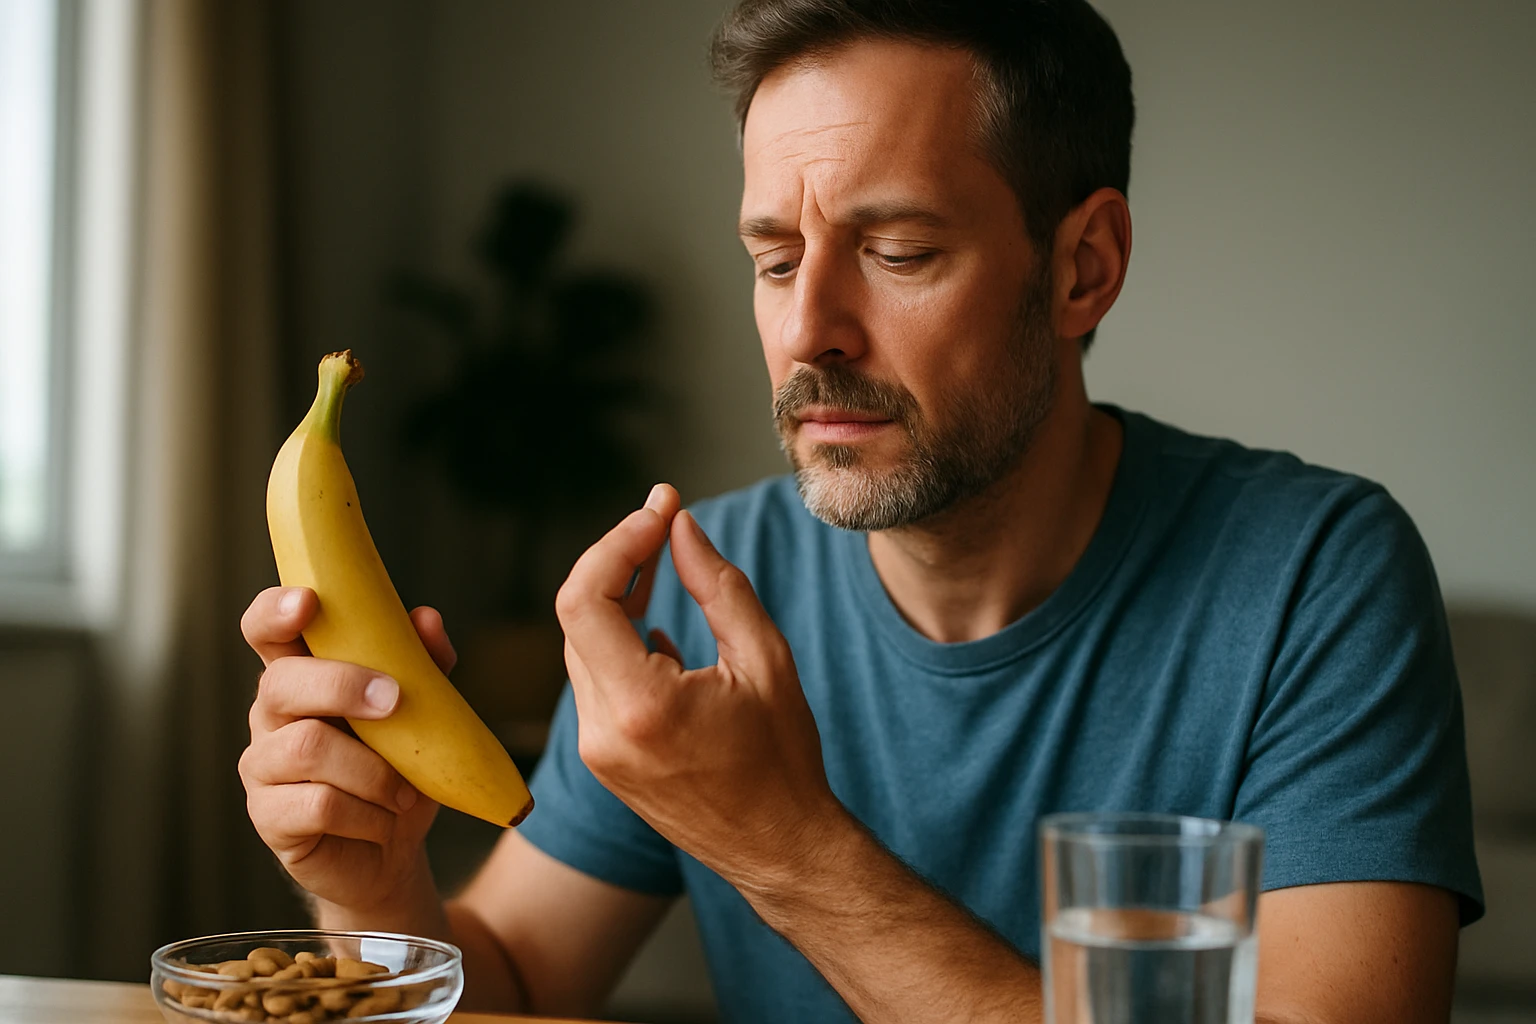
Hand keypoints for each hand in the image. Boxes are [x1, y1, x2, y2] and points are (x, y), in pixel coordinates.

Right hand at [238, 586, 448, 913]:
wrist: (391, 854)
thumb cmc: (398, 771)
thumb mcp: (423, 714)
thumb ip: (424, 664)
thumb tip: (425, 618)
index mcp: (302, 677)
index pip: (265, 630)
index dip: (275, 610)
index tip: (307, 601)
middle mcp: (270, 716)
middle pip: (282, 683)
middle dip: (343, 686)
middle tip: (395, 702)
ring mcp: (263, 767)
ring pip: (307, 747)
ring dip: (372, 768)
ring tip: (403, 790)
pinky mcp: (269, 817)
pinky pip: (317, 804)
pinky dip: (366, 812)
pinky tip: (382, 819)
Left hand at [555, 485, 846, 889]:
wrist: (779, 851)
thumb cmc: (784, 760)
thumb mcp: (766, 659)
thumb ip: (717, 585)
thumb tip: (680, 527)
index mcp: (641, 706)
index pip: (585, 598)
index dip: (618, 542)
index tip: (661, 511)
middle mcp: (603, 731)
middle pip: (577, 616)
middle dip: (618, 559)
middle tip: (664, 521)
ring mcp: (597, 750)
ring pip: (582, 646)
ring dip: (615, 598)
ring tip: (662, 563)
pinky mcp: (603, 760)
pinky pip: (595, 681)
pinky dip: (618, 641)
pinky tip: (659, 631)